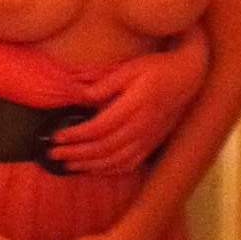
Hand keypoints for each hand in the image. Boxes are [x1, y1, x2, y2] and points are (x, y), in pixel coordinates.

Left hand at [45, 25, 208, 173]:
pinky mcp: (152, 144)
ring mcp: (148, 138)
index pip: (99, 127)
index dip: (76, 135)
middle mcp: (141, 126)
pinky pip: (129, 163)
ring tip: (67, 164)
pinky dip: (109, 170)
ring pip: (115, 160)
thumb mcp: (129, 69)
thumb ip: (105, 84)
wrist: (188, 77)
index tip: (57, 136)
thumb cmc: (156, 69)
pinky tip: (94, 169)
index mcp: (134, 106)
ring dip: (89, 165)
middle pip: (103, 147)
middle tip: (53, 153)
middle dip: (76, 153)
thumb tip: (80, 95)